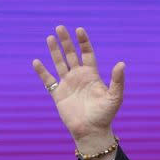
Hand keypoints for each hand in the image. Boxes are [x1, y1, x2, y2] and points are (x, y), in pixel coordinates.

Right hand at [32, 26, 124, 158]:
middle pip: (71, 54)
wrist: (91, 131)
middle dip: (66, 42)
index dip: (83, 42)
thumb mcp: (115, 97)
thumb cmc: (105, 115)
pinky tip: (37, 62)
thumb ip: (117, 80)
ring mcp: (68, 84)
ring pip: (59, 63)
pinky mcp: (58, 94)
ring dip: (54, 51)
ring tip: (50, 37)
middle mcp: (79, 77)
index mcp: (92, 75)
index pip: (87, 54)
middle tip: (60, 27)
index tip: (79, 30)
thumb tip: (122, 63)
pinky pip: (48, 80)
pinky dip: (42, 71)